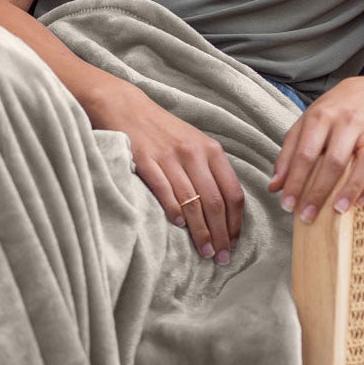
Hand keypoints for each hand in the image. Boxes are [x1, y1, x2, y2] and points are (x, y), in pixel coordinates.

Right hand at [91, 82, 242, 263]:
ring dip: (200, 231)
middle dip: (220, 234)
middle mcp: (194, 154)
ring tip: (204, 251)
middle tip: (221, 256)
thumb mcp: (195, 144)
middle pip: (215, 202)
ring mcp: (169, 158)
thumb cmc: (164, 131)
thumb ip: (211, 171)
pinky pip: (164, 190)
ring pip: (193, 202)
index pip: (232, 192)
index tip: (233, 242)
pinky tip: (179, 227)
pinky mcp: (146, 161)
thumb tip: (224, 209)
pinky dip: (174, 211)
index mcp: (212, 151)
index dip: (235, 222)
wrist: (128, 108)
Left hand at [268, 78, 363, 223]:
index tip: (287, 205)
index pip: (305, 153)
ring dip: (352, 189)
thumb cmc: (333, 113)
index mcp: (322, 116)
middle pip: (334, 161)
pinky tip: (360, 202)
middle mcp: (348, 120)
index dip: (295, 182)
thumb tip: (275, 186)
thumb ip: (289, 154)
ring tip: (338, 210)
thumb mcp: (306, 125)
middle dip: (319, 192)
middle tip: (308, 216)